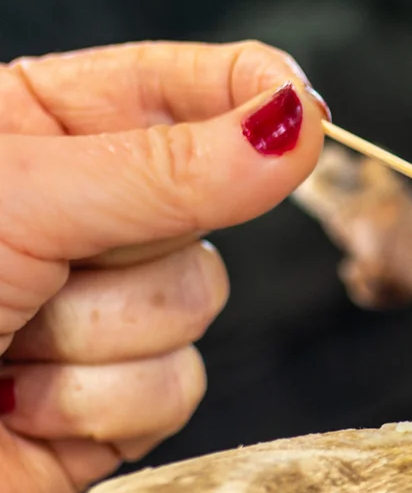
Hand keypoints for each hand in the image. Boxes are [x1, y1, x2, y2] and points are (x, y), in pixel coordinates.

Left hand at [0, 40, 325, 492]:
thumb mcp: (18, 197)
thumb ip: (170, 167)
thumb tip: (296, 125)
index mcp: (36, 130)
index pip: (180, 87)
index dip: (250, 92)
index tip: (301, 108)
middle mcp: (77, 217)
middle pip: (212, 204)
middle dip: (133, 243)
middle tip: (45, 257)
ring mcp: (100, 313)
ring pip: (200, 301)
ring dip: (101, 334)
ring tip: (7, 342)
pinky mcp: (112, 406)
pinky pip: (180, 388)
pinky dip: (98, 403)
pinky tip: (18, 404)